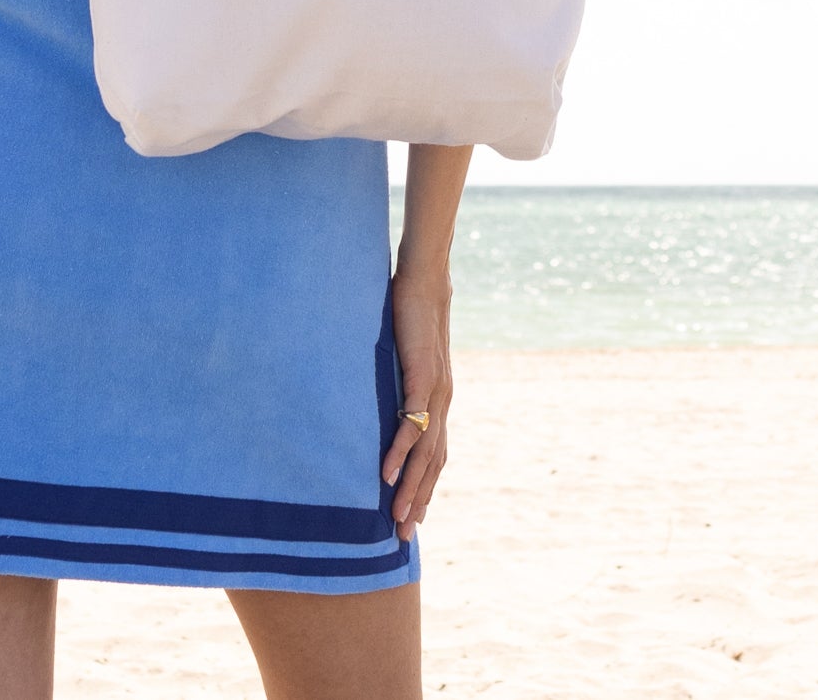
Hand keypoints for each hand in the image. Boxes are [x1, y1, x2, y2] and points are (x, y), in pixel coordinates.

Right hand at [380, 270, 453, 543]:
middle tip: (402, 536)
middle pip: (433, 464)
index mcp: (438, 399)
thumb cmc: (410, 313)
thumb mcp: (401, 355)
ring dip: (410, 487)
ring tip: (395, 517)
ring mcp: (436, 391)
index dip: (425, 487)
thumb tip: (375, 390)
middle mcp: (442, 402)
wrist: (425, 280)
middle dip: (418, 501)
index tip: (411, 516)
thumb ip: (394, 377)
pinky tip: (387, 473)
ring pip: (426, 452)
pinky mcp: (423, 376)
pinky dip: (401, 451)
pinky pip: (411, 422)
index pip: (435, 455)